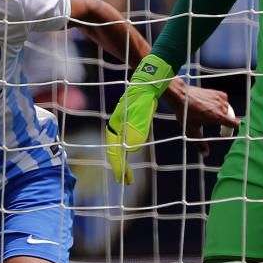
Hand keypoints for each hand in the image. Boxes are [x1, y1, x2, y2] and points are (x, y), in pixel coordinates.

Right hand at [106, 55, 173, 184]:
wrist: (147, 82)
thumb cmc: (144, 97)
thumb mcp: (142, 113)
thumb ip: (137, 129)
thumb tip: (132, 150)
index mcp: (116, 125)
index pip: (115, 150)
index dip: (118, 166)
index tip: (122, 179)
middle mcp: (116, 126)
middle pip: (114, 150)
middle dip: (119, 166)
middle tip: (126, 181)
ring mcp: (121, 125)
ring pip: (118, 147)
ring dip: (122, 161)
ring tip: (127, 174)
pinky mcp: (128, 123)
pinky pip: (124, 142)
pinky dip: (126, 152)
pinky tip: (130, 156)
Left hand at [162, 78, 239, 156]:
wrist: (181, 95)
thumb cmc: (186, 113)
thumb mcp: (192, 131)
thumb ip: (200, 143)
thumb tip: (205, 154)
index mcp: (218, 117)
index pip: (235, 123)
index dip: (232, 128)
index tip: (225, 131)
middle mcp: (221, 107)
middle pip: (230, 117)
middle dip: (225, 122)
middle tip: (216, 124)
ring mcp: (220, 98)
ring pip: (227, 109)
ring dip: (222, 112)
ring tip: (211, 115)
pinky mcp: (217, 92)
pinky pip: (224, 100)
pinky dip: (220, 104)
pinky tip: (212, 106)